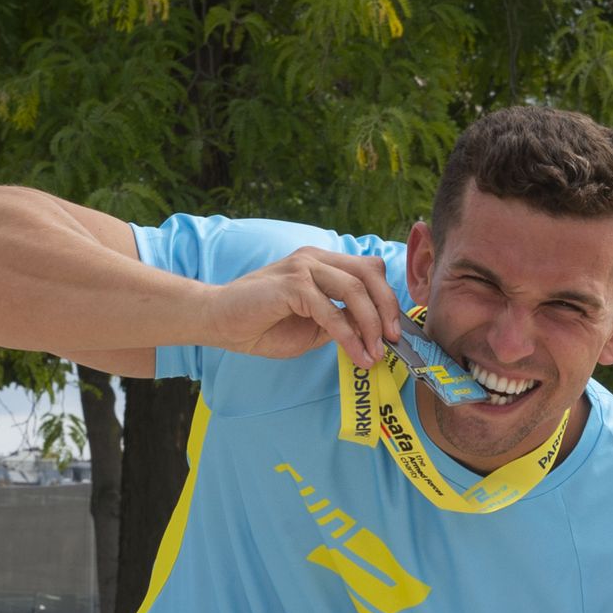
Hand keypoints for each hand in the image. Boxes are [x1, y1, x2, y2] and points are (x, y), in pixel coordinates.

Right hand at [202, 249, 403, 368]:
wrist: (220, 322)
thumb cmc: (261, 325)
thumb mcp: (312, 326)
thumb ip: (339, 322)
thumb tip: (370, 332)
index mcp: (322, 262)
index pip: (368, 270)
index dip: (386, 298)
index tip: (393, 331)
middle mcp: (315, 258)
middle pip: (369, 273)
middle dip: (387, 308)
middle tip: (393, 341)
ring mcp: (304, 267)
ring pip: (354, 288)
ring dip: (370, 324)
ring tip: (375, 353)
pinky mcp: (292, 284)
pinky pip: (330, 310)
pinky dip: (347, 335)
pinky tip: (355, 354)